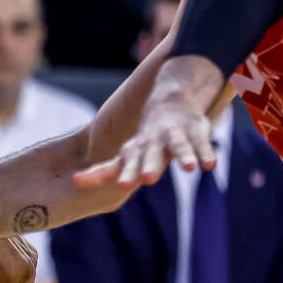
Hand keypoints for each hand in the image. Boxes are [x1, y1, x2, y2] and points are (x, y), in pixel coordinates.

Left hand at [73, 90, 214, 190]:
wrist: (171, 100)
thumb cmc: (146, 139)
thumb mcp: (126, 155)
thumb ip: (104, 171)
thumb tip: (74, 182)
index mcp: (133, 151)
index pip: (113, 165)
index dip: (97, 174)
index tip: (79, 180)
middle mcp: (151, 143)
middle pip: (149, 157)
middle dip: (148, 167)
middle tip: (147, 179)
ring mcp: (173, 136)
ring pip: (178, 147)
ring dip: (183, 157)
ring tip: (187, 169)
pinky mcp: (194, 133)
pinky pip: (200, 145)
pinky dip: (204, 154)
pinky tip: (209, 165)